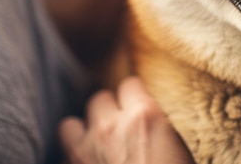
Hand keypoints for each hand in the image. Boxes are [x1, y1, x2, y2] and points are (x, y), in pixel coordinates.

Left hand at [59, 76, 193, 163]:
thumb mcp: (177, 151)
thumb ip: (157, 131)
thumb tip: (149, 126)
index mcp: (144, 117)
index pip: (130, 85)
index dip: (134, 95)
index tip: (139, 105)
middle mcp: (111, 127)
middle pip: (99, 99)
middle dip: (108, 111)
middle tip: (120, 127)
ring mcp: (85, 151)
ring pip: (70, 124)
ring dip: (81, 132)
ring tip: (94, 146)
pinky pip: (63, 155)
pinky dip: (72, 159)